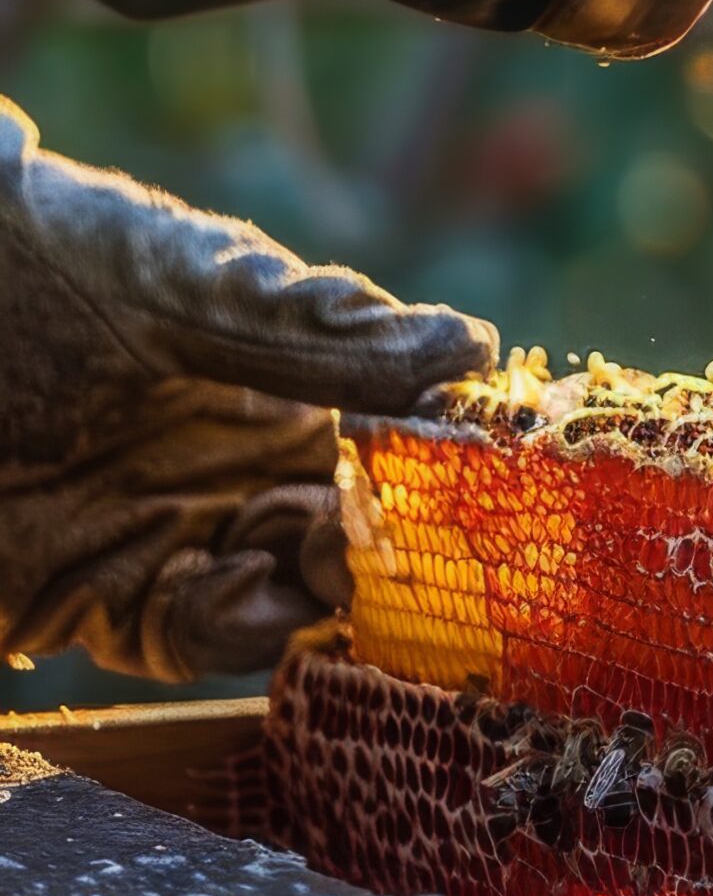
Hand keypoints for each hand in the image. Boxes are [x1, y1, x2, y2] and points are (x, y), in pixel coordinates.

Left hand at [0, 101, 495, 678]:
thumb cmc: (45, 258)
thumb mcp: (185, 280)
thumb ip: (316, 327)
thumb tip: (469, 349)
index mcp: (286, 384)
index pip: (395, 439)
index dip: (442, 458)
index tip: (484, 466)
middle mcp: (242, 467)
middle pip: (357, 530)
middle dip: (396, 541)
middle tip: (414, 532)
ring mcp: (173, 533)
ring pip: (289, 595)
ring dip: (321, 589)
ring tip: (329, 552)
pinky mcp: (94, 596)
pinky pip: (189, 637)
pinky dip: (231, 622)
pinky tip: (243, 577)